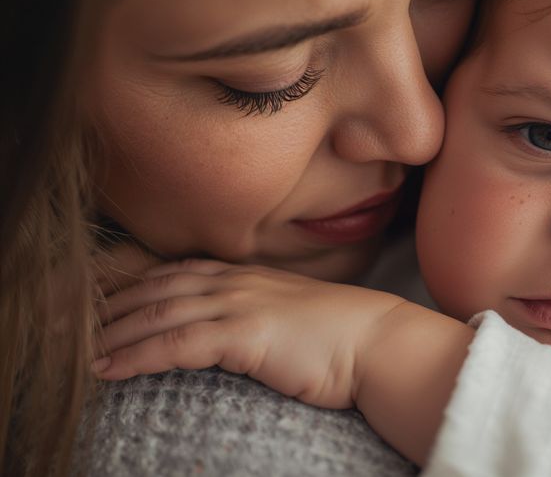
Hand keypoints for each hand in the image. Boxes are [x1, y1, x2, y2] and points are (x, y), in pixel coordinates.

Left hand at [94, 259, 406, 408]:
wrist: (379, 343)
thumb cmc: (346, 337)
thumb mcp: (295, 315)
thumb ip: (261, 313)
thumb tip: (242, 332)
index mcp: (248, 276)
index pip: (177, 274)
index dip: (135, 288)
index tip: (105, 304)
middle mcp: (237, 282)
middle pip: (156, 289)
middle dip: (112, 308)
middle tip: (75, 328)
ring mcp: (238, 305)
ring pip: (157, 315)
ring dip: (112, 336)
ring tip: (82, 355)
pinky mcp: (243, 334)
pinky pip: (175, 344)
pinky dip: (136, 355)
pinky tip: (110, 370)